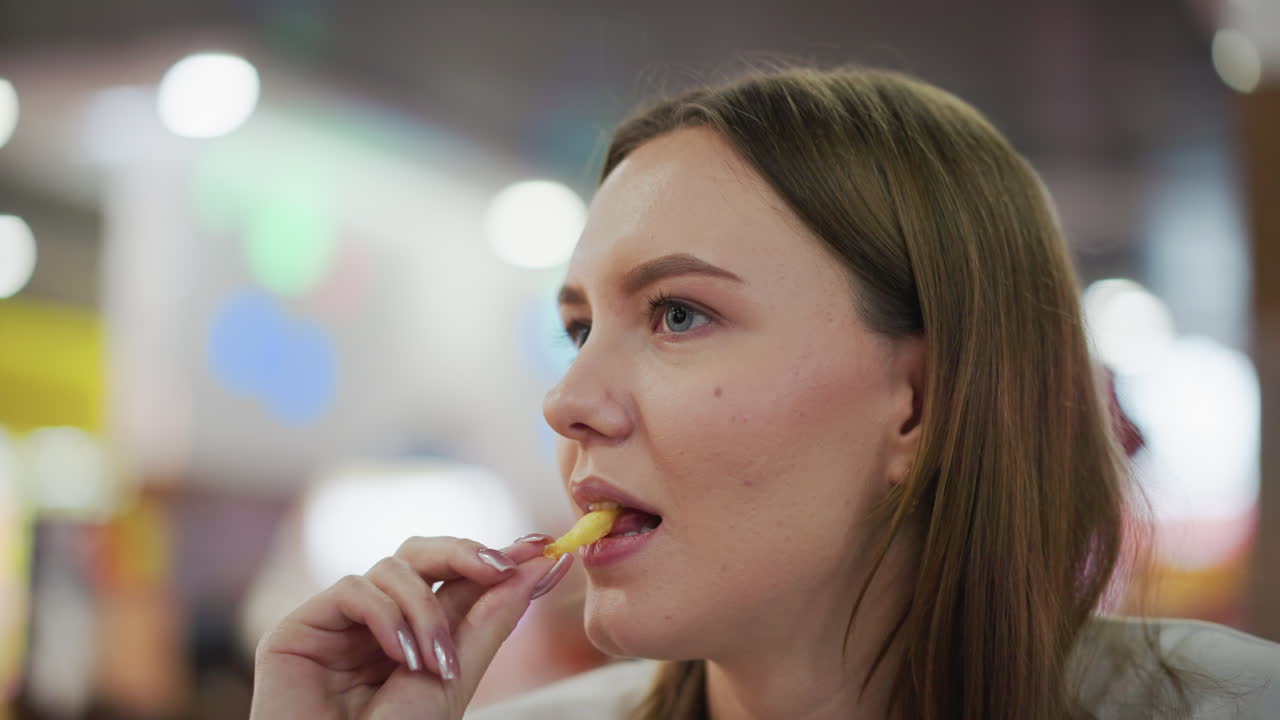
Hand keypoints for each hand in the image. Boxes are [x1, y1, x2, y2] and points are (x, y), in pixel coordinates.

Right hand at [249, 534, 571, 719]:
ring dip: (425, 609)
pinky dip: (386, 616)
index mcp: (416, 636)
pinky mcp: (300, 629)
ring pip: (393, 568)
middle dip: (465, 553)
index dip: (496, 557)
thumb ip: (490, 621)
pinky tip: (401, 656)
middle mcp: (378, 623)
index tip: (540, 546)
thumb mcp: (455, 678)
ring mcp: (339, 624)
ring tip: (432, 661)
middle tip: (499, 567)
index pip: (455, 579)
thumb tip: (534, 568)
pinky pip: (354, 589)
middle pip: (421, 554)